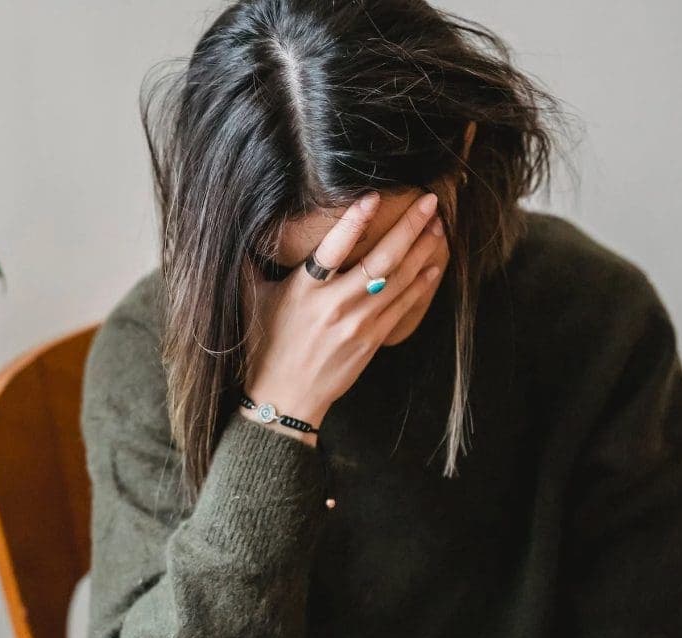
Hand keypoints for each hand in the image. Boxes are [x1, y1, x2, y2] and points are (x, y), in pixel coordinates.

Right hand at [240, 191, 445, 445]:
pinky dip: (420, 283)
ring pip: (399, 279)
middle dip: (408, 227)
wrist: (285, 397)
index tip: (373, 196)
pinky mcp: (372, 340)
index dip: (353, 221)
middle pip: (381, 260)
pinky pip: (403, 306)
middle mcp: (335, 305)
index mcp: (304, 290)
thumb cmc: (265, 346)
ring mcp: (358, 323)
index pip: (332, 248)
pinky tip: (433, 265)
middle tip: (429, 202)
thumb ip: (251, 264)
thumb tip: (244, 228)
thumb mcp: (253, 300)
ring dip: (422, 250)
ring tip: (437, 225)